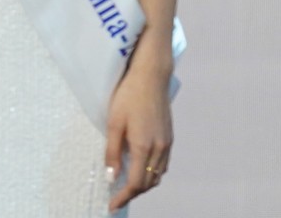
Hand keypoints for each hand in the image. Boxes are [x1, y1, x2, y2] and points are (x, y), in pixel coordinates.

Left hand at [106, 59, 173, 211]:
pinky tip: (141, 168)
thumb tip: (111, 177)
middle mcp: (159, 147)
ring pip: (158, 174)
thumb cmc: (129, 96)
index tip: (112, 205)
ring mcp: (167, 142)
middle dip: (133, 193)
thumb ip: (112, 152)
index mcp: (144, 146)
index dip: (123, 197)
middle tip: (116, 197)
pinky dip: (153, 173)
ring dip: (144, 184)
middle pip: (149, 182)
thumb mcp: (114, 124)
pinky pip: (163, 163)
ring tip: (127, 185)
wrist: (152, 75)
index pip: (136, 183)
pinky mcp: (169, 136)